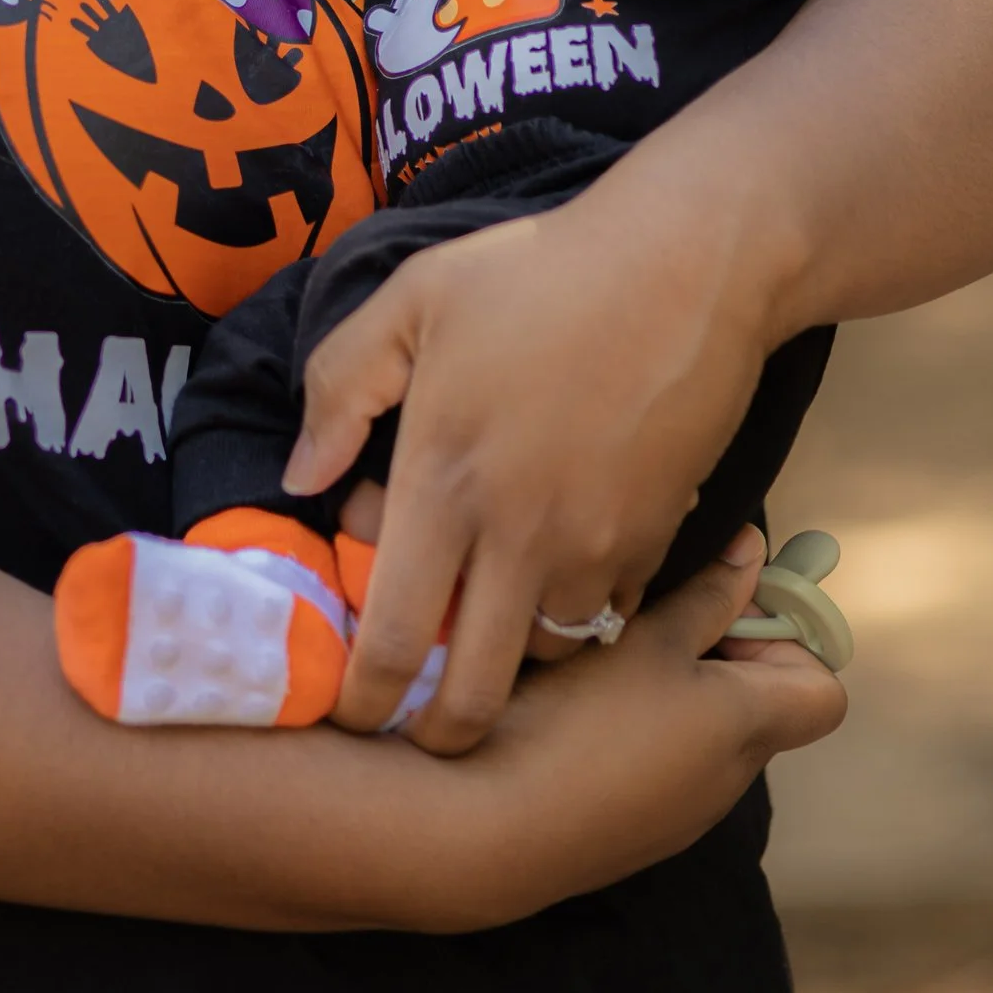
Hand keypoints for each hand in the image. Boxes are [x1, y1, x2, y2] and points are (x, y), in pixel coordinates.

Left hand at [283, 181, 775, 749]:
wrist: (691, 265)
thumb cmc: (539, 272)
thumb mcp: (412, 299)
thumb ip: (340, 388)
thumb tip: (301, 478)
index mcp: (443, 483)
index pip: (393, 638)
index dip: (362, 697)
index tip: (349, 709)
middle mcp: (518, 536)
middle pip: (475, 689)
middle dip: (439, 727)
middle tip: (418, 722)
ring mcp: (597, 545)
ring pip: (548, 655)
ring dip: (515, 658)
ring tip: (493, 623)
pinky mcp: (657, 536)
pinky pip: (612, 610)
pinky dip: (584, 609)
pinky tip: (564, 564)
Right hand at [420, 531, 845, 907]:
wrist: (481, 832)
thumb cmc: (572, 719)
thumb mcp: (641, 636)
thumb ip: (706, 595)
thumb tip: (752, 551)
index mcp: (747, 729)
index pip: (824, 690)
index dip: (786, 646)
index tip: (722, 616)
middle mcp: (727, 783)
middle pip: (755, 708)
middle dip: (711, 659)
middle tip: (642, 628)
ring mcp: (678, 820)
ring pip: (696, 740)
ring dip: (661, 699)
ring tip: (590, 674)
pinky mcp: (628, 840)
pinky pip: (651, 776)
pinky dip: (624, 742)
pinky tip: (564, 723)